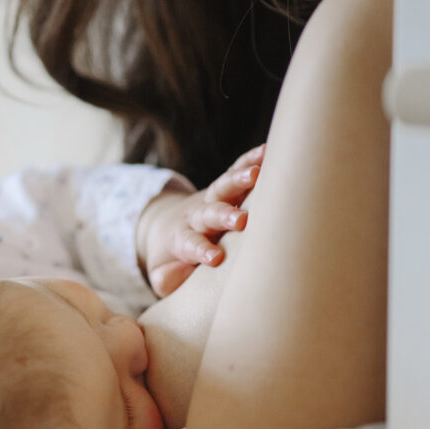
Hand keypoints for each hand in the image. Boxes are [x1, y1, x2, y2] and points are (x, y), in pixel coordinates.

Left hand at [137, 144, 264, 296]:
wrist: (165, 225)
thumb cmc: (171, 257)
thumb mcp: (162, 275)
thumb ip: (167, 278)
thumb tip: (179, 275)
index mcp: (181, 239)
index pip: (191, 244)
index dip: (202, 250)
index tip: (215, 258)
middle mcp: (196, 216)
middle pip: (209, 213)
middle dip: (224, 215)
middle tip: (241, 220)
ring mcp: (210, 198)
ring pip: (223, 187)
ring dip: (239, 180)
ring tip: (257, 173)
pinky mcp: (223, 187)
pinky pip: (235, 169)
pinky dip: (250, 159)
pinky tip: (267, 150)